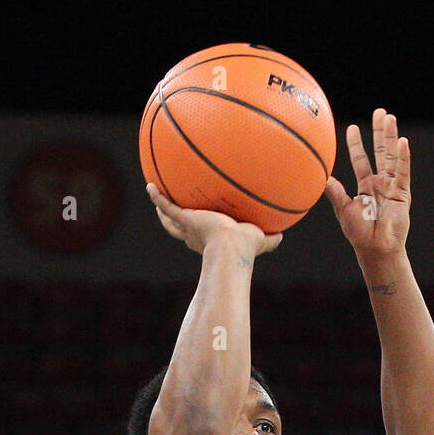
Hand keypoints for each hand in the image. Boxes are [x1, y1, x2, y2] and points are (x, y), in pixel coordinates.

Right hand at [146, 183, 282, 257]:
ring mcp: (189, 227)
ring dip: (162, 209)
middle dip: (175, 222)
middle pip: (180, 230)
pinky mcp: (185, 219)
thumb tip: (283, 237)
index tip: (196, 227)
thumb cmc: (245, 248)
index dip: (196, 234)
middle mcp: (197, 235)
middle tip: (170, 212)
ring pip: (169, 219)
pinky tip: (150, 186)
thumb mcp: (260, 240)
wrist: (232, 247)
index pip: (200, 238)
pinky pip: (167, 206)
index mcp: (211, 240)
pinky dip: (157, 197)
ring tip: (156, 195)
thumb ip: (270, 240)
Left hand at [324, 108, 410, 258]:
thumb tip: (322, 178)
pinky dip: (404, 157)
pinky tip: (403, 141)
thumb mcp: (344, 210)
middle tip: (380, 112)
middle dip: (380, 132)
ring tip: (390, 118)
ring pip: (393, 157)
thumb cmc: (359, 234)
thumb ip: (335, 193)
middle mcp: (381, 183)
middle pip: (381, 152)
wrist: (375, 249)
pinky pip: (403, 172)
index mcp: (366, 186)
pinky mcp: (402, 193)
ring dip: (391, 137)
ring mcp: (393, 186)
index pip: (361, 160)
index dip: (356, 144)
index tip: (351, 128)